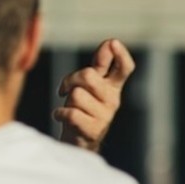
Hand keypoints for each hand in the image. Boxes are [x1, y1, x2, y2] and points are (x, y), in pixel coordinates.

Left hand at [54, 38, 135, 152]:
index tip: (112, 42)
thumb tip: (110, 43)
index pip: (124, 68)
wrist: (78, 141)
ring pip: (77, 95)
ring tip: (70, 108)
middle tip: (65, 90)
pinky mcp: (93, 130)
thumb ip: (98, 66)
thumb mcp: (89, 85)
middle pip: (89, 76)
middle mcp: (112, 99)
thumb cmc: (80, 108)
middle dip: (71, 80)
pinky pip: (71, 113)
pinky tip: (62, 117)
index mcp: (113, 86)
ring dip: (67, 101)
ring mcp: (105, 116)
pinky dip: (60, 114)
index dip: (120, 54)